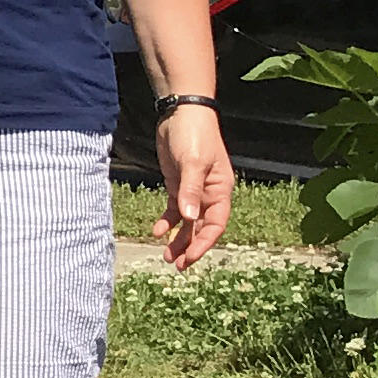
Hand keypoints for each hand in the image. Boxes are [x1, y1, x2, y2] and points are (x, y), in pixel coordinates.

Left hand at [153, 103, 235, 271]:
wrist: (182, 113)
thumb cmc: (194, 135)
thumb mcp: (193, 163)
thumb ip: (190, 190)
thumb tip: (189, 218)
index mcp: (220, 190)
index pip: (215, 224)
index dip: (203, 243)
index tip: (189, 258)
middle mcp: (209, 193)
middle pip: (202, 227)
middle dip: (190, 246)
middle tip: (175, 264)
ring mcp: (193, 189)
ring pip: (187, 221)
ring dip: (178, 238)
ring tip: (166, 255)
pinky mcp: (178, 183)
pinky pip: (174, 209)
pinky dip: (167, 221)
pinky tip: (156, 231)